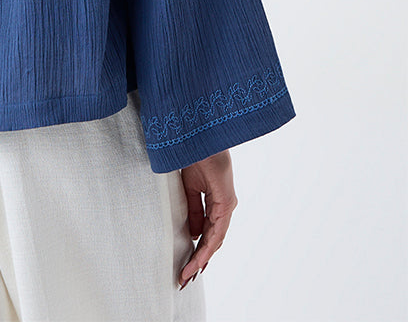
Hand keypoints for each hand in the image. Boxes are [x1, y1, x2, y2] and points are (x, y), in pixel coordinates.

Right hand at [178, 150, 236, 287]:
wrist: (198, 134)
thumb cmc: (194, 154)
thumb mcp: (190, 187)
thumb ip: (194, 210)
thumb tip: (193, 233)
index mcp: (217, 201)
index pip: (208, 232)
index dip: (198, 250)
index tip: (186, 266)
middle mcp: (225, 205)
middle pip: (213, 240)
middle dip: (199, 260)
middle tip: (184, 277)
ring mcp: (227, 204)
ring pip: (216, 239)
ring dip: (202, 258)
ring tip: (188, 273)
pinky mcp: (226, 201)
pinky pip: (217, 230)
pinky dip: (207, 246)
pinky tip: (199, 258)